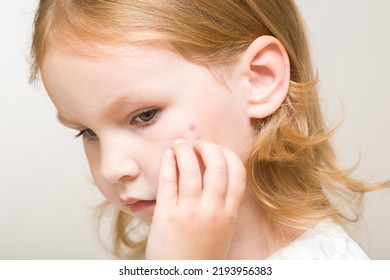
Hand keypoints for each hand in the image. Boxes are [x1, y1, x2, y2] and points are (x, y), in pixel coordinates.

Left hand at [145, 139, 245, 258]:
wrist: (183, 278)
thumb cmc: (202, 253)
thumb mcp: (223, 230)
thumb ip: (223, 204)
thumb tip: (215, 173)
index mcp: (230, 214)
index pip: (237, 173)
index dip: (228, 154)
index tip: (218, 148)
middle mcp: (213, 210)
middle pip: (216, 165)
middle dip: (208, 146)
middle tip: (198, 143)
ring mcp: (189, 212)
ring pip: (190, 169)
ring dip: (184, 149)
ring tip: (179, 143)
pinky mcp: (166, 215)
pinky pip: (168, 181)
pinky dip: (168, 163)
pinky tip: (167, 155)